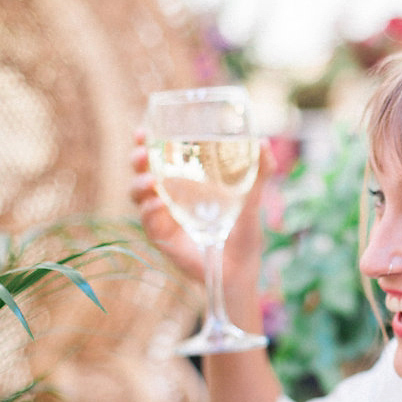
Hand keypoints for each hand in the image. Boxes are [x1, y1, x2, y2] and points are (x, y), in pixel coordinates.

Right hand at [129, 132, 275, 288]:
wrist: (242, 271)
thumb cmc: (243, 234)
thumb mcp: (252, 201)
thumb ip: (259, 174)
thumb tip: (263, 142)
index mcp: (186, 184)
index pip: (161, 158)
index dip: (148, 143)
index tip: (144, 130)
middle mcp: (170, 198)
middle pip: (143, 172)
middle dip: (138, 159)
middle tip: (142, 152)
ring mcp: (164, 219)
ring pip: (139, 197)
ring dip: (139, 185)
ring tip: (151, 180)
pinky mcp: (164, 240)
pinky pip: (149, 224)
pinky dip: (150, 212)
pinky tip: (158, 205)